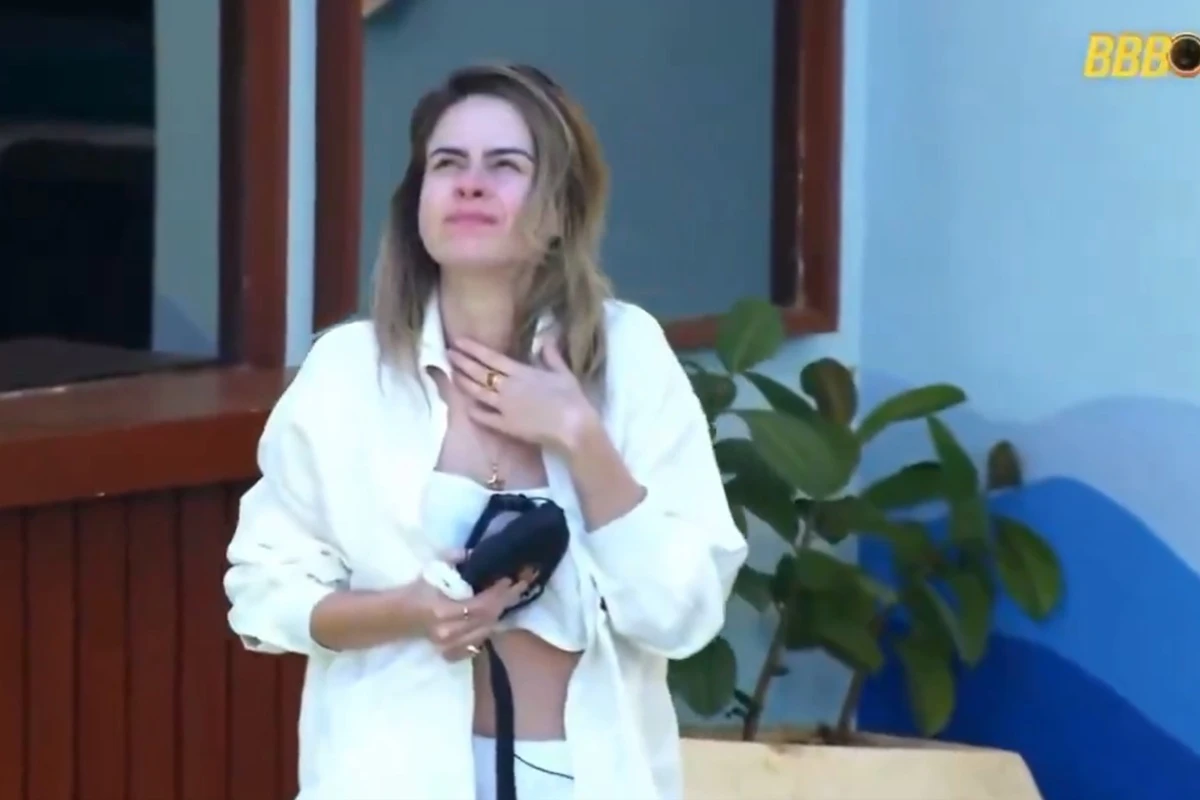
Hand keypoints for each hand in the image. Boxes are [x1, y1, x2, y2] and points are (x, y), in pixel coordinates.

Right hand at [412, 555, 535, 661]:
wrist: (395, 618)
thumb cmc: (414, 592)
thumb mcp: (431, 572)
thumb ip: (454, 560)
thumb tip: (476, 552)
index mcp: (442, 611)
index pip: (480, 606)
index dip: (498, 593)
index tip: (509, 578)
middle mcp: (448, 632)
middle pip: (487, 620)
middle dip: (505, 601)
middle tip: (520, 585)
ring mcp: (449, 646)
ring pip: (485, 633)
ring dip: (499, 615)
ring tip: (511, 598)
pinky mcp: (450, 653)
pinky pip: (476, 645)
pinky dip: (487, 631)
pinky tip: (495, 618)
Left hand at [448, 337, 597, 450]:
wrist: (573, 427)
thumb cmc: (572, 399)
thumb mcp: (563, 372)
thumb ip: (551, 355)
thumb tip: (546, 338)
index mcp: (521, 372)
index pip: (491, 357)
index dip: (473, 349)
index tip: (458, 342)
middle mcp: (508, 387)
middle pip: (480, 373)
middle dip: (462, 363)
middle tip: (448, 354)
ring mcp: (504, 407)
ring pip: (478, 393)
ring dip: (464, 383)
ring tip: (452, 375)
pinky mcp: (506, 426)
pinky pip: (485, 418)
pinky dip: (474, 412)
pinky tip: (466, 408)